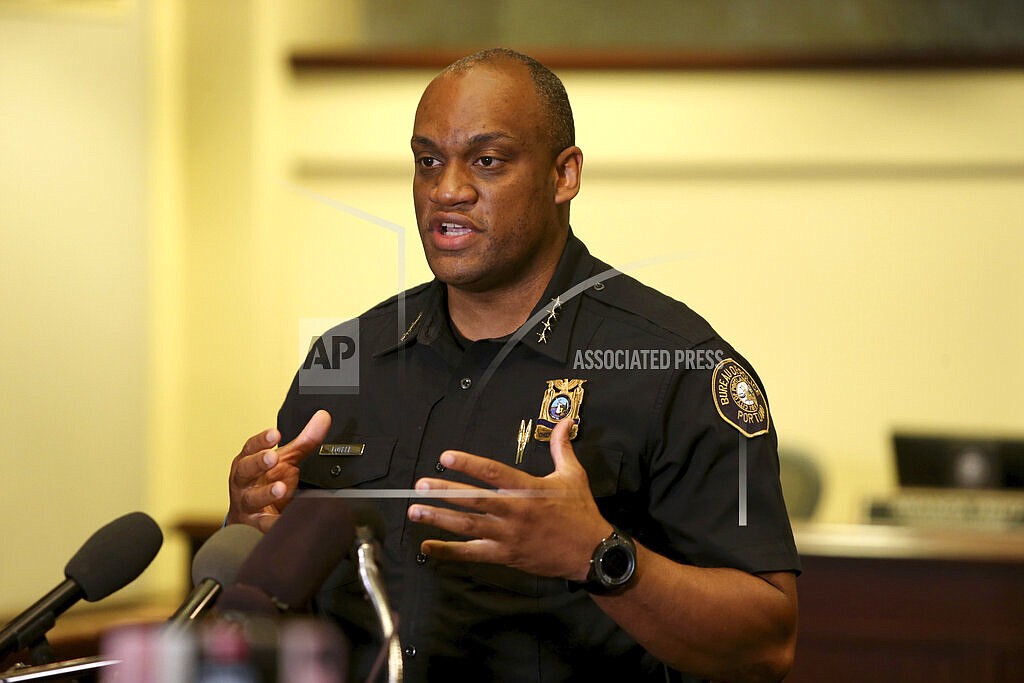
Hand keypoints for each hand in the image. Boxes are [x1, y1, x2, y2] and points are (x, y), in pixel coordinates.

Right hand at [226, 410, 330, 531]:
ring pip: (253, 499)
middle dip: (259, 463)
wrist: (250, 518)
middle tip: (273, 457)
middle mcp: (244, 482)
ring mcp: (248, 504)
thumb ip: (304, 441)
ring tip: (280, 489)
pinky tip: (284, 521)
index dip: (262, 440)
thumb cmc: (265, 483)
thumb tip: (323, 417)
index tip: (275, 434)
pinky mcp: (256, 525)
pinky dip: (274, 524)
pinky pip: (264, 525)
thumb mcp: (284, 461)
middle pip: (246, 470)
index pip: (251, 448)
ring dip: (266, 493)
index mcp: (248, 462)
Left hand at [407, 419, 611, 579]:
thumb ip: (562, 447)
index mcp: (528, 490)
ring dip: (439, 518)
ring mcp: (508, 536)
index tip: (446, 456)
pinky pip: (472, 554)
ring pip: (468, 526)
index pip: (493, 473)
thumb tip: (565, 421)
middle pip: (474, 500)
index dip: (468, 464)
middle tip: (420, 485)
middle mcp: (515, 512)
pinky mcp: (505, 556)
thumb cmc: (581, 513)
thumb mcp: (573, 475)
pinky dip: (448, 552)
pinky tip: (427, 547)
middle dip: (445, 491)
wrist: (592, 553)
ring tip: (416, 510)